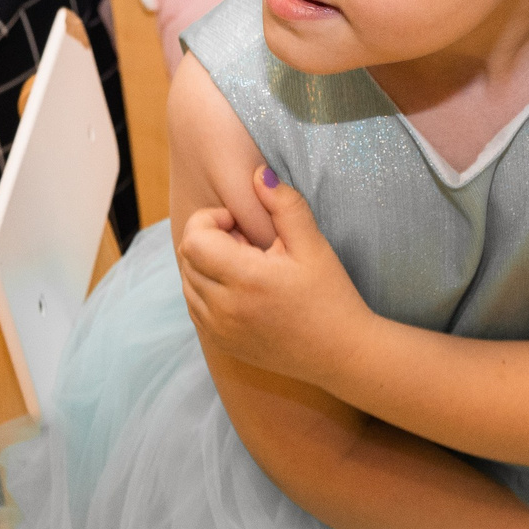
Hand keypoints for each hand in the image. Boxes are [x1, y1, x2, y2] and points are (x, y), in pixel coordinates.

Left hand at [176, 168, 369, 385]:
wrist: (341, 354)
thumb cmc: (331, 296)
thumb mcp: (314, 245)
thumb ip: (284, 204)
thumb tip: (257, 174)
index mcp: (246, 280)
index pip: (194, 238)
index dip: (212, 220)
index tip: (241, 224)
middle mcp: (225, 309)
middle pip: (186, 257)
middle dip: (209, 240)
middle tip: (247, 244)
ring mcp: (220, 330)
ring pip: (188, 282)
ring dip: (206, 265)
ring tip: (246, 267)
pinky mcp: (222, 343)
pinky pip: (195, 306)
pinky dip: (207, 289)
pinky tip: (241, 289)